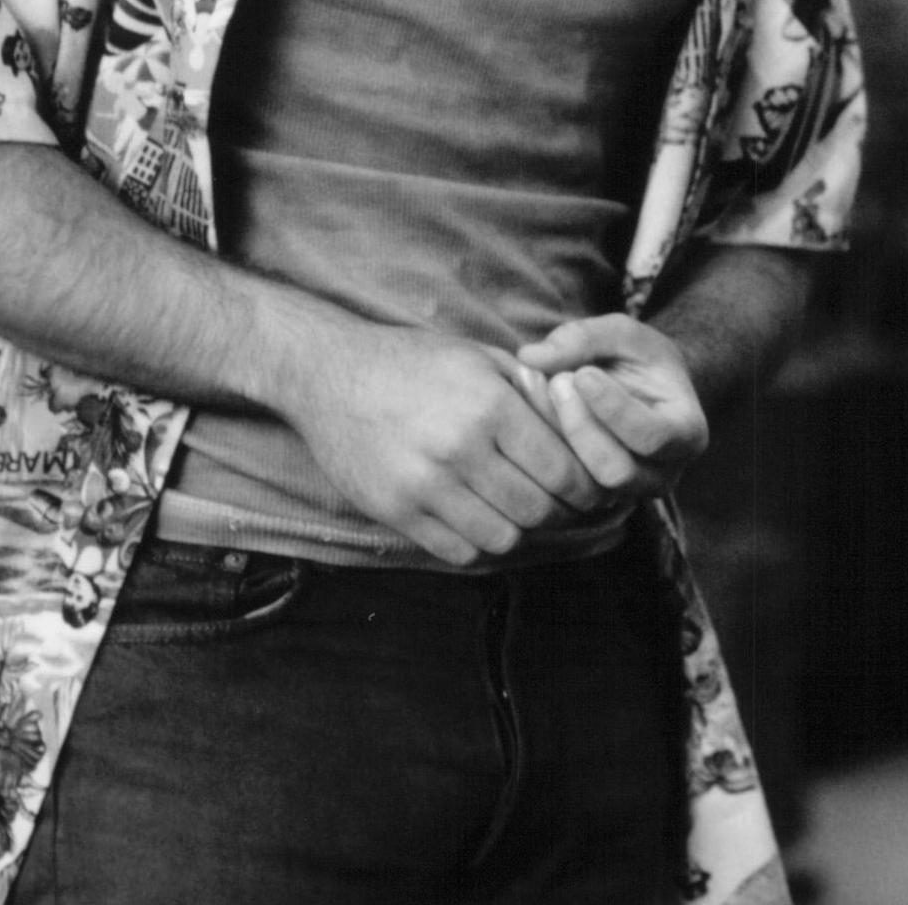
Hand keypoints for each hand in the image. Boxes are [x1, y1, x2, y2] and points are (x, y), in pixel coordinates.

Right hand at [279, 319, 605, 568]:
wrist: (327, 373)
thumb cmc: (411, 361)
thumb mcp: (478, 356)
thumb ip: (530, 389)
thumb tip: (581, 423)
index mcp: (489, 404)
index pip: (562, 471)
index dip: (580, 485)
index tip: (579, 485)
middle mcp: (460, 447)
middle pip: (537, 510)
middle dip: (553, 509)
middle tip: (550, 500)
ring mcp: (424, 484)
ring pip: (502, 538)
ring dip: (513, 527)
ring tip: (508, 506)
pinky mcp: (396, 510)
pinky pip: (458, 550)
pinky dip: (475, 540)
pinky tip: (472, 515)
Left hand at [516, 314, 708, 503]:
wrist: (638, 386)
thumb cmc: (636, 357)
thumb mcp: (621, 333)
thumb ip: (583, 338)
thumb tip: (531, 356)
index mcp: (686, 433)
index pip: (653, 437)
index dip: (614, 408)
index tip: (583, 374)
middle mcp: (663, 474)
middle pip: (616, 471)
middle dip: (579, 425)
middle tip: (555, 380)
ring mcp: (628, 493)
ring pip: (585, 486)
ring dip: (554, 436)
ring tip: (535, 387)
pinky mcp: (593, 498)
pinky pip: (563, 488)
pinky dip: (541, 449)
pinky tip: (525, 409)